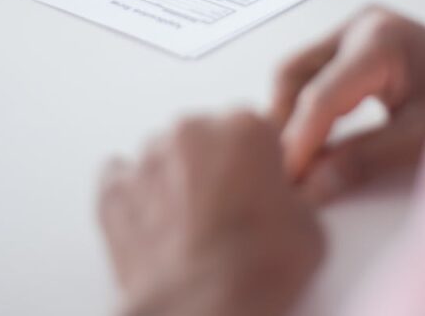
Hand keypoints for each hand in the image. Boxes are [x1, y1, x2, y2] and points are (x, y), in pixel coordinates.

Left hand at [99, 112, 324, 315]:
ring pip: (164, 155)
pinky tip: (156, 225)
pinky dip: (136, 196)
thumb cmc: (255, 272)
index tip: (261, 186)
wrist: (202, 311)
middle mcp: (193, 131)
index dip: (259, 161)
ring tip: (191, 225)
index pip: (254, 128)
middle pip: (207, 135)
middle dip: (217, 165)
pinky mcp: (113, 189)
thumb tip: (293, 195)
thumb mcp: (310, 227)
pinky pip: (122, 178)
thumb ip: (298, 193)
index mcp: (246, 127)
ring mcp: (148, 158)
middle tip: (228, 211)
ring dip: (176, 178)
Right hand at [272, 8, 424, 202]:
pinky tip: (314, 142)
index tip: (284, 182)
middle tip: (282, 172)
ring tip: (296, 161)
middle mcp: (361, 24)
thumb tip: (309, 188)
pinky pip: (315, 73)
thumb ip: (361, 161)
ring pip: (298, 73)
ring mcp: (356, 30)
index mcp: (380, 40)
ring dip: (291, 115)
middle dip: (283, 123)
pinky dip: (307, 107)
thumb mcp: (421, 139)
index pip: (319, 96)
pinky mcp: (356, 43)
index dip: (296, 143)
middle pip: (293, 73)